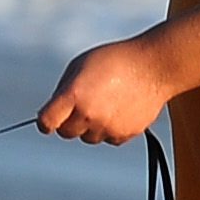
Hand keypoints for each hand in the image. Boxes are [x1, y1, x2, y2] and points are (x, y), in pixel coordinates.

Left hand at [39, 35, 173, 144]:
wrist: (154, 66)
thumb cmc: (114, 60)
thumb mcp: (80, 65)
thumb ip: (63, 91)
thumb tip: (53, 111)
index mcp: (74, 95)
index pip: (47, 122)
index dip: (45, 123)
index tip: (48, 121)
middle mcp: (89, 114)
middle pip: (67, 133)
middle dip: (69, 122)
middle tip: (81, 106)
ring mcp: (107, 127)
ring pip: (88, 137)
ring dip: (91, 126)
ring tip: (106, 102)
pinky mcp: (124, 134)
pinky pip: (108, 138)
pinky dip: (110, 129)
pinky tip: (119, 109)